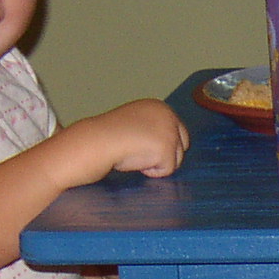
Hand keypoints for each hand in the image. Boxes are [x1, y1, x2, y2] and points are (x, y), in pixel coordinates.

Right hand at [61, 98, 188, 180]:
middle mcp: (169, 115)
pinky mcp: (167, 149)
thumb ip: (151, 129)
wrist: (96, 141)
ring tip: (135, 155)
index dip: (162, 146)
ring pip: (176, 160)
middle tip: (142, 155)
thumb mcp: (134, 123)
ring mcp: (169, 132)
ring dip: (156, 163)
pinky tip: (136, 162)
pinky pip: (167, 170)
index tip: (146, 149)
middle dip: (166, 154)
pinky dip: (152, 172)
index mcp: (159, 107)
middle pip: (182, 145)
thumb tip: (164, 145)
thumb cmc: (108, 136)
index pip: (178, 131)